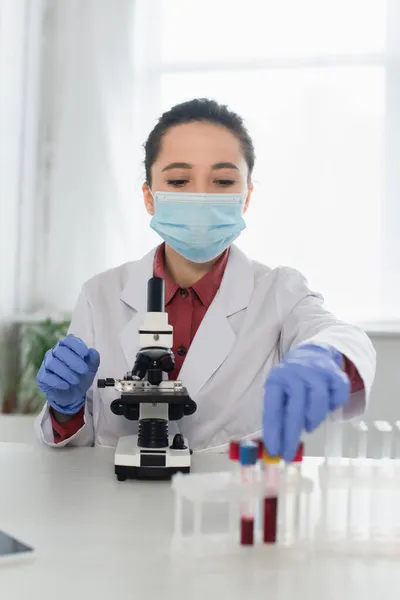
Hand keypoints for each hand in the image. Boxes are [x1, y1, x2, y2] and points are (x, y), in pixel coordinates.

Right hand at [37, 334, 99, 414]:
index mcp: (67, 347)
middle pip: (60, 351)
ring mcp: (46, 364)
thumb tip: (92, 351)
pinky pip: (46, 376)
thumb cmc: (81, 377)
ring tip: (76, 380)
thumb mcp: (91, 369)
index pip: (68, 340)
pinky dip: (57, 381)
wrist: (73, 395)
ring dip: (66, 372)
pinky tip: (66, 385)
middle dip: (73, 361)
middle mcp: (54, 352)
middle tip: (84, 370)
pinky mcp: (42, 377)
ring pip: (52, 363)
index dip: (76, 345)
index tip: (85, 353)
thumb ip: (93, 360)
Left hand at [263, 344, 349, 460]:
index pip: (273, 408)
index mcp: (277, 379)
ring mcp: (317, 371)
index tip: (274, 451)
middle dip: (291, 434)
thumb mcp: (279, 393)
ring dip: (313, 419)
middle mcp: (295, 373)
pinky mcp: (336, 373)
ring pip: (318, 401)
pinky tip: (327, 407)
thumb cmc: (292, 383)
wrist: (312, 355)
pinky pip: (338, 396)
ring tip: (308, 426)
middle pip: (295, 407)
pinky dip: (334, 405)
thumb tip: (275, 446)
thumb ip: (278, 415)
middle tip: (289, 453)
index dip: (273, 432)